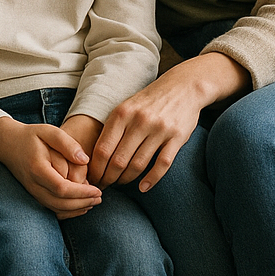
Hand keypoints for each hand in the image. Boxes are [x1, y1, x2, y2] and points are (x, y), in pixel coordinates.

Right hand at [0, 117, 101, 217]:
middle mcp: (33, 184)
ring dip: (77, 209)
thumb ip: (67, 143)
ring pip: (56, 209)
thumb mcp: (48, 131)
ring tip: (93, 202)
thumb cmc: (30, 136)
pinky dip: (67, 212)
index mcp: (37, 168)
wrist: (7, 143)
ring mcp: (32, 192)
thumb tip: (84, 160)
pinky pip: (51, 209)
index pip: (62, 189)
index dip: (81, 193)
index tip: (97, 190)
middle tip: (99, 198)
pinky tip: (80, 206)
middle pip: (60, 204)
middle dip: (83, 203)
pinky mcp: (34, 195)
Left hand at [89, 53, 249, 191]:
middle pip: (118, 160)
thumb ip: (113, 128)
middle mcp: (139, 121)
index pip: (103, 148)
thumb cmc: (148, 101)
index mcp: (122, 113)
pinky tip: (143, 187)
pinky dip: (151, 179)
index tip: (92, 178)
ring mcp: (159, 130)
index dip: (96, 168)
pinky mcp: (176, 138)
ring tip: (120, 184)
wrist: (182, 87)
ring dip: (127, 179)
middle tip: (104, 186)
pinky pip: (162, 164)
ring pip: (138, 164)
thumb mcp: (126, 107)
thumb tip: (95, 156)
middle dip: (108, 178)